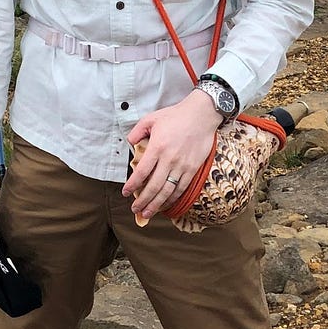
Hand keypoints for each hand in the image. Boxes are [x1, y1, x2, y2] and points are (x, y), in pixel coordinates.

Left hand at [122, 91, 222, 224]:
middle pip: (154, 186)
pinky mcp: (193, 169)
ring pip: (168, 191)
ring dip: (157, 204)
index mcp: (157, 147)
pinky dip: (173, 199)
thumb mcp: (150, 118)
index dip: (132, 185)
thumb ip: (137, 132)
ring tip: (147, 213)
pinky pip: (181, 188)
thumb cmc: (175, 116)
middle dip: (143, 201)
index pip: (142, 172)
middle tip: (135, 209)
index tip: (126, 193)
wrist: (201, 115)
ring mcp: (183, 165)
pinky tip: (165, 204)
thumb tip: (130, 144)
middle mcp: (170, 159)